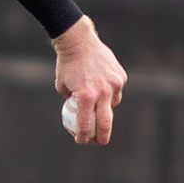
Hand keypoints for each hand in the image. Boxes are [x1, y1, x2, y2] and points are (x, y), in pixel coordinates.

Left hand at [54, 15, 125, 144]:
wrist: (78, 41)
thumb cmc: (66, 64)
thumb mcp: (63, 87)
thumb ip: (73, 101)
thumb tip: (79, 115)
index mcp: (85, 96)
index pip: (86, 125)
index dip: (83, 137)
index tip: (81, 140)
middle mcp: (102, 92)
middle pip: (105, 123)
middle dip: (102, 137)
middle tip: (98, 141)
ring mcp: (114, 84)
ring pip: (112, 105)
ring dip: (105, 108)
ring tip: (95, 100)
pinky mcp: (121, 76)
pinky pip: (116, 90)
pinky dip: (109, 91)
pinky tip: (101, 84)